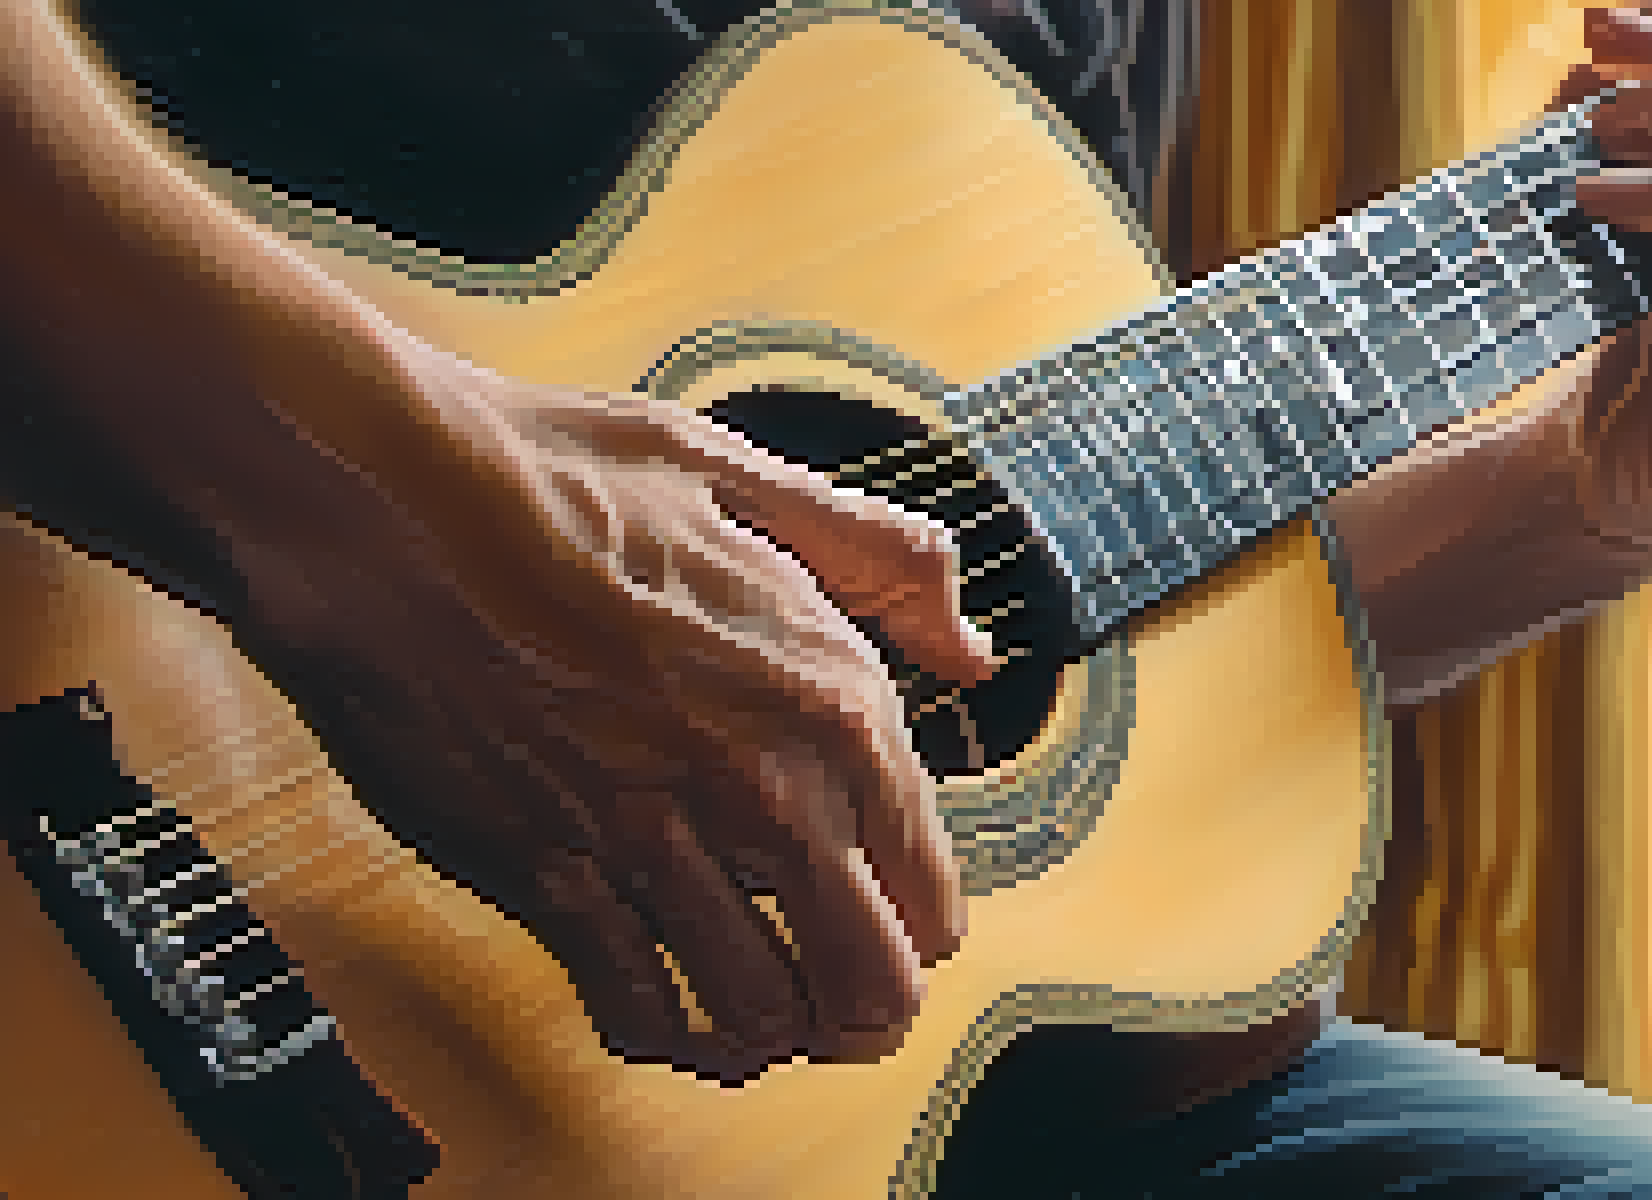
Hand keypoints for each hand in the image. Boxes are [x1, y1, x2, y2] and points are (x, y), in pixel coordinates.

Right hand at [238, 355, 996, 1081]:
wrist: (381, 497)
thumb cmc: (554, 474)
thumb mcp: (750, 476)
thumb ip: (884, 561)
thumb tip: (970, 644)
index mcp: (825, 694)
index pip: (929, 876)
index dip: (929, 914)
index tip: (907, 911)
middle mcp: (754, 786)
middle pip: (870, 978)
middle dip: (878, 1002)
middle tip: (863, 999)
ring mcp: (648, 841)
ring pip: (761, 1013)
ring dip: (782, 1028)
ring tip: (781, 1012)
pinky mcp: (544, 874)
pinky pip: (633, 1008)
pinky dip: (670, 1034)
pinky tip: (677, 1016)